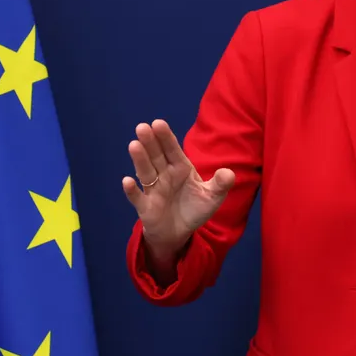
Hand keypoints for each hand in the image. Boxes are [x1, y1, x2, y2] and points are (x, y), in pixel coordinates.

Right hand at [121, 120, 234, 258]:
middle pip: (156, 156)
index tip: (159, 123)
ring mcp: (154, 190)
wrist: (180, 232)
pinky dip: (131, 191)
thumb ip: (220, 184)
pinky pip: (138, 198)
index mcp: (181, 168)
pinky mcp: (146, 207)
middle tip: (142, 127)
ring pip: (145, 172)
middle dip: (150, 142)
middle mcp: (165, 175)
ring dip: (140, 159)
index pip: (173, 150)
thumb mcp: (212, 197)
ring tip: (134, 145)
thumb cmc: (194, 208)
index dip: (166, 137)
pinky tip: (126, 181)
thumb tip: (229, 173)